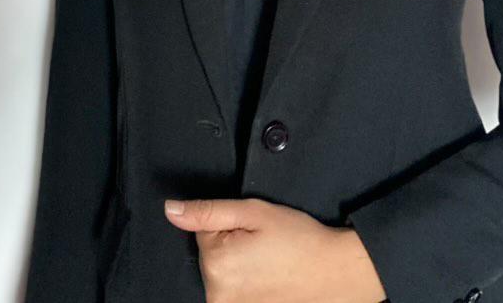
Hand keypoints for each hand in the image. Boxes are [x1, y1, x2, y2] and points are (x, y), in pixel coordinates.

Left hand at [163, 196, 386, 302]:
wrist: (332, 271)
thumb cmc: (296, 238)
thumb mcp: (253, 212)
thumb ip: (208, 211)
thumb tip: (170, 209)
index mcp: (216, 264)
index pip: (202, 229)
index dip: (229, 223)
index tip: (252, 228)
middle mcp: (216, 294)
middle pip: (209, 253)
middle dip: (231, 242)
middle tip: (262, 242)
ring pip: (220, 270)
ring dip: (239, 261)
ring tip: (267, 259)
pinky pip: (231, 288)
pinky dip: (245, 279)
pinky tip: (266, 275)